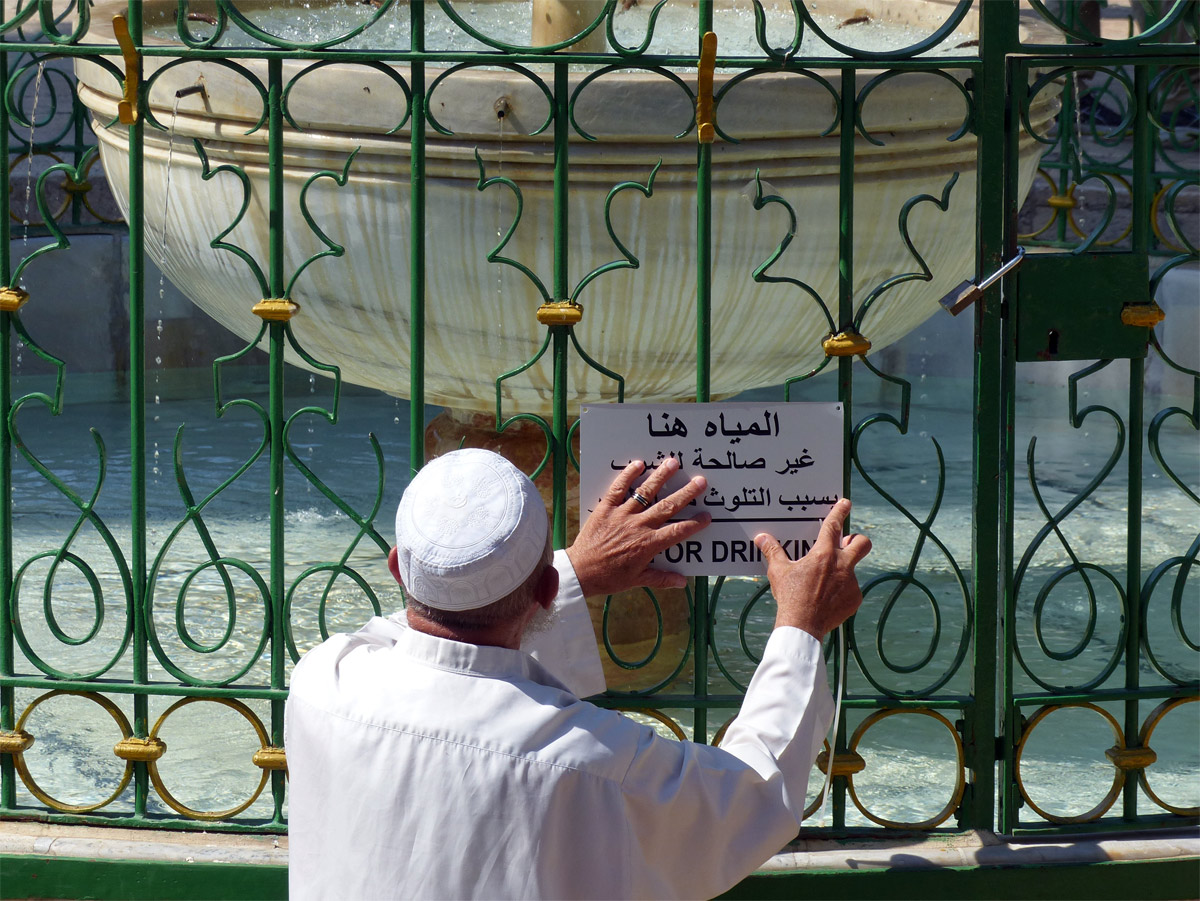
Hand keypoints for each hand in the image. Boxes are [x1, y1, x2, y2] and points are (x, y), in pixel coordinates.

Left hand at [567, 458, 710, 596]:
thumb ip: (661, 578)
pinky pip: (618, 489)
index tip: (706, 516)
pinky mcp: (606, 508)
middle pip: (667, 506)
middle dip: (686, 493)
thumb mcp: (637, 580)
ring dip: (660, 477)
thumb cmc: (608, 578)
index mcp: (649, 544)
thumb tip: (682, 582)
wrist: (580, 572)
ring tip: (673, 463)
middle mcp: (639, 526)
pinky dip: (627, 475)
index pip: (678, 531)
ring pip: (645, 492)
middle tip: (700, 481)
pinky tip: (638, 464)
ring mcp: (622, 515)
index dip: (694, 524)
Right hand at [755, 498, 870, 639]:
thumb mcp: (778, 572)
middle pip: (862, 543)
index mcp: (824, 554)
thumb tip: (761, 537)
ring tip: (825, 582)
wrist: (803, 625)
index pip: (834, 526)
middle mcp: (842, 565)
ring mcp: (851, 583)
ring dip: (843, 570)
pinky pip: (851, 590)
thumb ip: (773, 552)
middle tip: (847, 543)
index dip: (840, 512)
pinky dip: (841, 591)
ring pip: (854, 569)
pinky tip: (827, 599)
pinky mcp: (855, 599)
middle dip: (857, 539)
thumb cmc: (790, 596)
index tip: (846, 503)